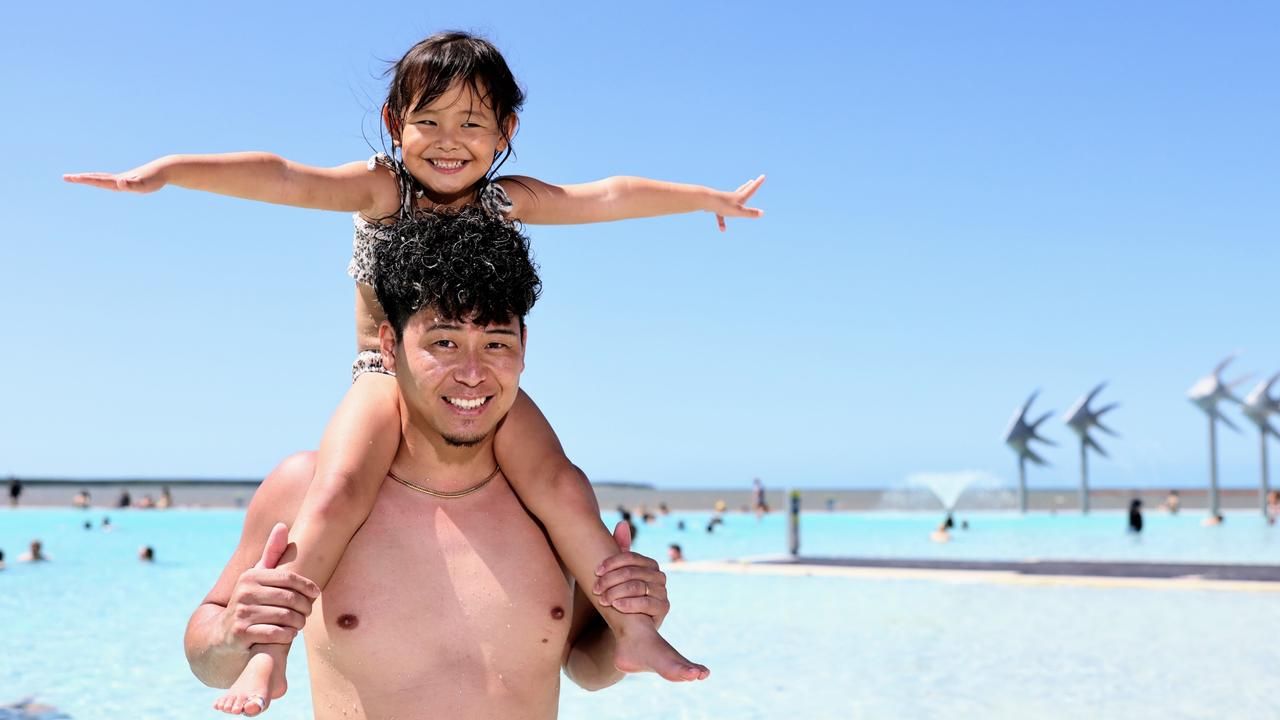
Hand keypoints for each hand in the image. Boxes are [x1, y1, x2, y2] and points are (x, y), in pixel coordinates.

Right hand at [63, 158, 170, 192]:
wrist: (164, 169)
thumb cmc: (154, 179)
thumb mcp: (144, 185)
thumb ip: (132, 185)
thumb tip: (119, 182)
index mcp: (118, 181)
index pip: (97, 180)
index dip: (84, 180)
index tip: (70, 177)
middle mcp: (118, 179)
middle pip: (96, 178)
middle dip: (80, 178)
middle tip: (65, 177)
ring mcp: (122, 179)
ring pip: (102, 178)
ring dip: (89, 178)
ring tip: (78, 178)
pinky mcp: (128, 180)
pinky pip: (111, 180)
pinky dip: (101, 180)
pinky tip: (101, 181)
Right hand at [219, 523, 319, 650]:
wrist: (221, 634)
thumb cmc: (249, 600)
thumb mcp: (257, 576)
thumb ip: (271, 553)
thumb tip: (282, 525)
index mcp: (251, 576)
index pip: (288, 578)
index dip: (307, 586)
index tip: (317, 593)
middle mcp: (244, 592)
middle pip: (290, 598)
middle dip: (305, 607)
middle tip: (308, 612)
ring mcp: (241, 613)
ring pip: (285, 616)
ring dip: (298, 622)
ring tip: (300, 623)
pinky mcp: (241, 633)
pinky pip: (275, 633)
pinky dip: (287, 635)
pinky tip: (289, 634)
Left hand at [592, 521, 669, 627]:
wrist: (622, 627)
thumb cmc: (616, 596)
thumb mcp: (614, 574)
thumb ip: (618, 550)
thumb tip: (622, 522)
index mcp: (648, 564)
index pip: (631, 557)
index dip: (612, 563)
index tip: (596, 571)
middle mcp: (659, 576)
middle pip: (633, 572)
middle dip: (611, 580)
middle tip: (595, 589)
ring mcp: (663, 591)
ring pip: (638, 586)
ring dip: (617, 592)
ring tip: (602, 599)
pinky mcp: (663, 608)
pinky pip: (648, 603)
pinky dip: (630, 604)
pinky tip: (616, 606)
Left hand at [711, 174, 765, 231]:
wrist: (706, 201)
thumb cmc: (723, 206)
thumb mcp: (738, 211)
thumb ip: (750, 213)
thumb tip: (762, 213)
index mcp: (740, 197)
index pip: (751, 189)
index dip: (758, 183)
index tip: (763, 175)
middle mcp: (733, 197)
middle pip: (742, 190)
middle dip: (748, 186)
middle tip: (751, 181)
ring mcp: (724, 200)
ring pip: (732, 199)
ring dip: (736, 196)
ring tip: (735, 199)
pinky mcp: (716, 206)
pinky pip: (720, 214)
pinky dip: (722, 221)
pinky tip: (722, 228)